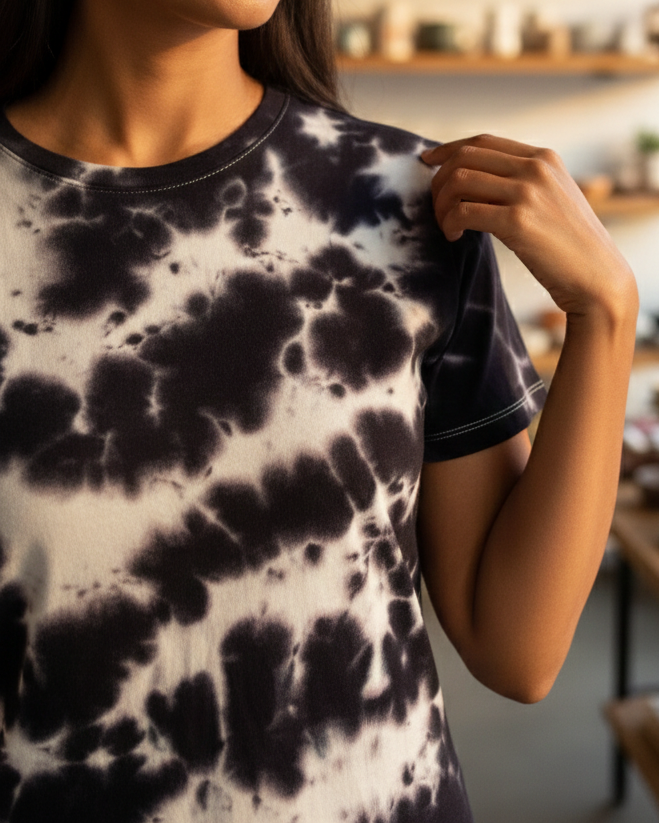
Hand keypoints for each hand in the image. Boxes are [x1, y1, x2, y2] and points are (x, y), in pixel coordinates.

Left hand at [421, 135, 636, 320]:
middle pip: (466, 157)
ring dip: (442, 205)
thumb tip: (474, 181)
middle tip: (436, 206)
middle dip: (440, 180)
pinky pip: (464, 211)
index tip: (428, 163)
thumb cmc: (569, 246)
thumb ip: (521, 183)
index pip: (483, 141)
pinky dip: (450, 223)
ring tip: (447, 227)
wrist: (597, 277)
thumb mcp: (551, 200)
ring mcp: (527, 192)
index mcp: (543, 158)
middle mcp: (535, 168)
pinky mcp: (518, 220)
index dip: (449, 150)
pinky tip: (455, 237)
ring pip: (459, 181)